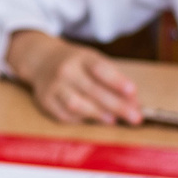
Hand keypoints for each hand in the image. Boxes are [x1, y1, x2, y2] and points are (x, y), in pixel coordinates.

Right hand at [6, 29, 142, 123]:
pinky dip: (81, 119)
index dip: (117, 81)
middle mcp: (66, 70)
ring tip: (113, 120)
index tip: (133, 93)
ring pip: (76, 104)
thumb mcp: (94, 61)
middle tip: (134, 118)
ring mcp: (53, 86)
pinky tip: (93, 119)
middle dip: (116, 106)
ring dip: (97, 114)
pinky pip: (65, 115)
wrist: (42, 60)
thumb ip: (113, 80)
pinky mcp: (45, 101)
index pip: (100, 68)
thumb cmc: (77, 64)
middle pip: (92, 90)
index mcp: (82, 57)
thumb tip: (134, 103)